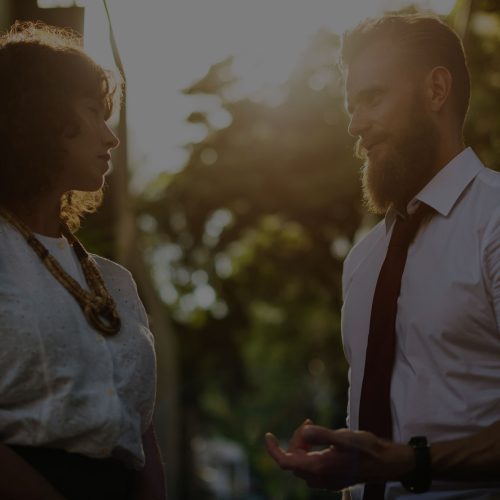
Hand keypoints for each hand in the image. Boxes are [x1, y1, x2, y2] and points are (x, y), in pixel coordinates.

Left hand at [265, 424, 413, 490]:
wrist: (387, 463)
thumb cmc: (367, 449)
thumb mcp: (344, 437)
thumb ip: (322, 435)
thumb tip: (304, 430)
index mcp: (318, 468)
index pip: (285, 462)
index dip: (273, 450)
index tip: (268, 435)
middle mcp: (320, 478)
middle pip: (294, 460)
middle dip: (295, 440)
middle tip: (309, 423)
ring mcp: (327, 481)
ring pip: (303, 463)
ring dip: (303, 445)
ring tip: (313, 427)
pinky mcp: (333, 479)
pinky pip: (313, 466)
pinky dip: (311, 451)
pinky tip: (322, 440)